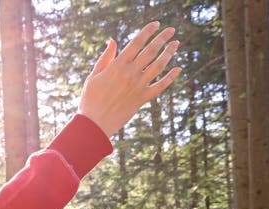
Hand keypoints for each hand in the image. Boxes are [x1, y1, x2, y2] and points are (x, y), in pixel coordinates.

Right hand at [78, 21, 181, 136]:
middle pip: (151, 51)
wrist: (94, 124)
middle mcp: (130, 74)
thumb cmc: (90, 99)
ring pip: (158, 66)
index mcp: (117, 66)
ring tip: (175, 43)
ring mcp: (138, 86)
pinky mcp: (142, 99)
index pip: (136, 43)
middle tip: (171, 30)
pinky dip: (170, 77)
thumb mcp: (93, 76)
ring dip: (169, 53)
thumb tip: (113, 41)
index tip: (155, 24)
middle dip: (162, 38)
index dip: (147, 31)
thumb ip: (105, 58)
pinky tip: (178, 68)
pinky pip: (160, 86)